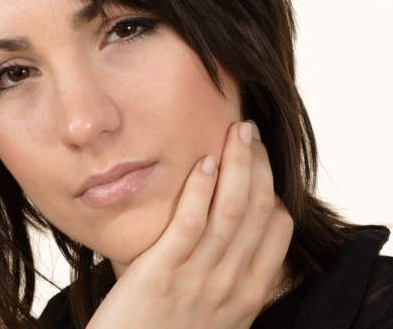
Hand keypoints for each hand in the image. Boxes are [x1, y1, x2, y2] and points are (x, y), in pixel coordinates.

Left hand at [87, 121, 293, 328]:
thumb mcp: (215, 315)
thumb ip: (228, 279)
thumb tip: (232, 240)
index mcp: (248, 294)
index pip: (277, 228)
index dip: (270, 185)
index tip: (257, 158)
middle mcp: (231, 284)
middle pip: (257, 210)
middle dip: (257, 163)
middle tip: (247, 129)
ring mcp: (199, 279)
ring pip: (231, 210)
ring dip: (237, 164)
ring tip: (234, 131)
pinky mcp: (161, 273)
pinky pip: (189, 223)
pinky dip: (201, 190)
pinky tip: (203, 163)